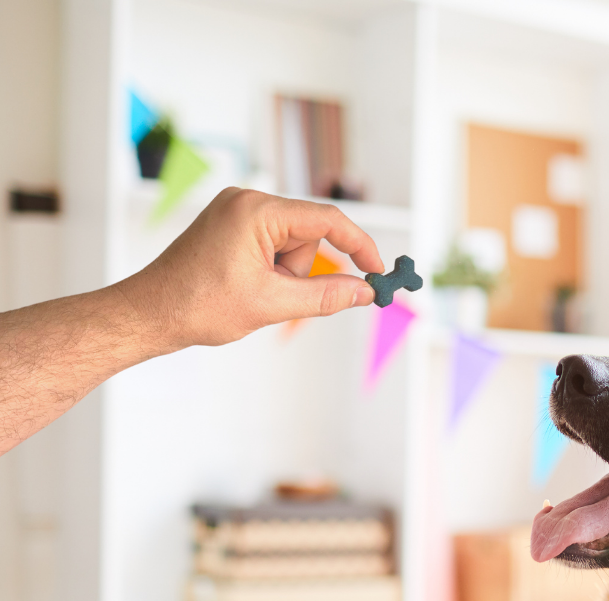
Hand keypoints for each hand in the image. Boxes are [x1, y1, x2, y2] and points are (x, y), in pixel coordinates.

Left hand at [116, 187, 384, 351]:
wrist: (152, 312)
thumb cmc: (201, 305)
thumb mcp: (272, 304)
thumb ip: (326, 295)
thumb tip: (365, 291)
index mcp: (256, 211)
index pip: (326, 220)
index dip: (359, 246)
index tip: (378, 272)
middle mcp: (248, 201)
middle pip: (309, 235)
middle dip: (303, 272)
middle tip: (278, 297)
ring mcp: (238, 212)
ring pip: (292, 245)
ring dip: (286, 275)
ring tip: (252, 294)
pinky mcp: (232, 226)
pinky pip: (274, 247)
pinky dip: (273, 272)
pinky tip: (249, 287)